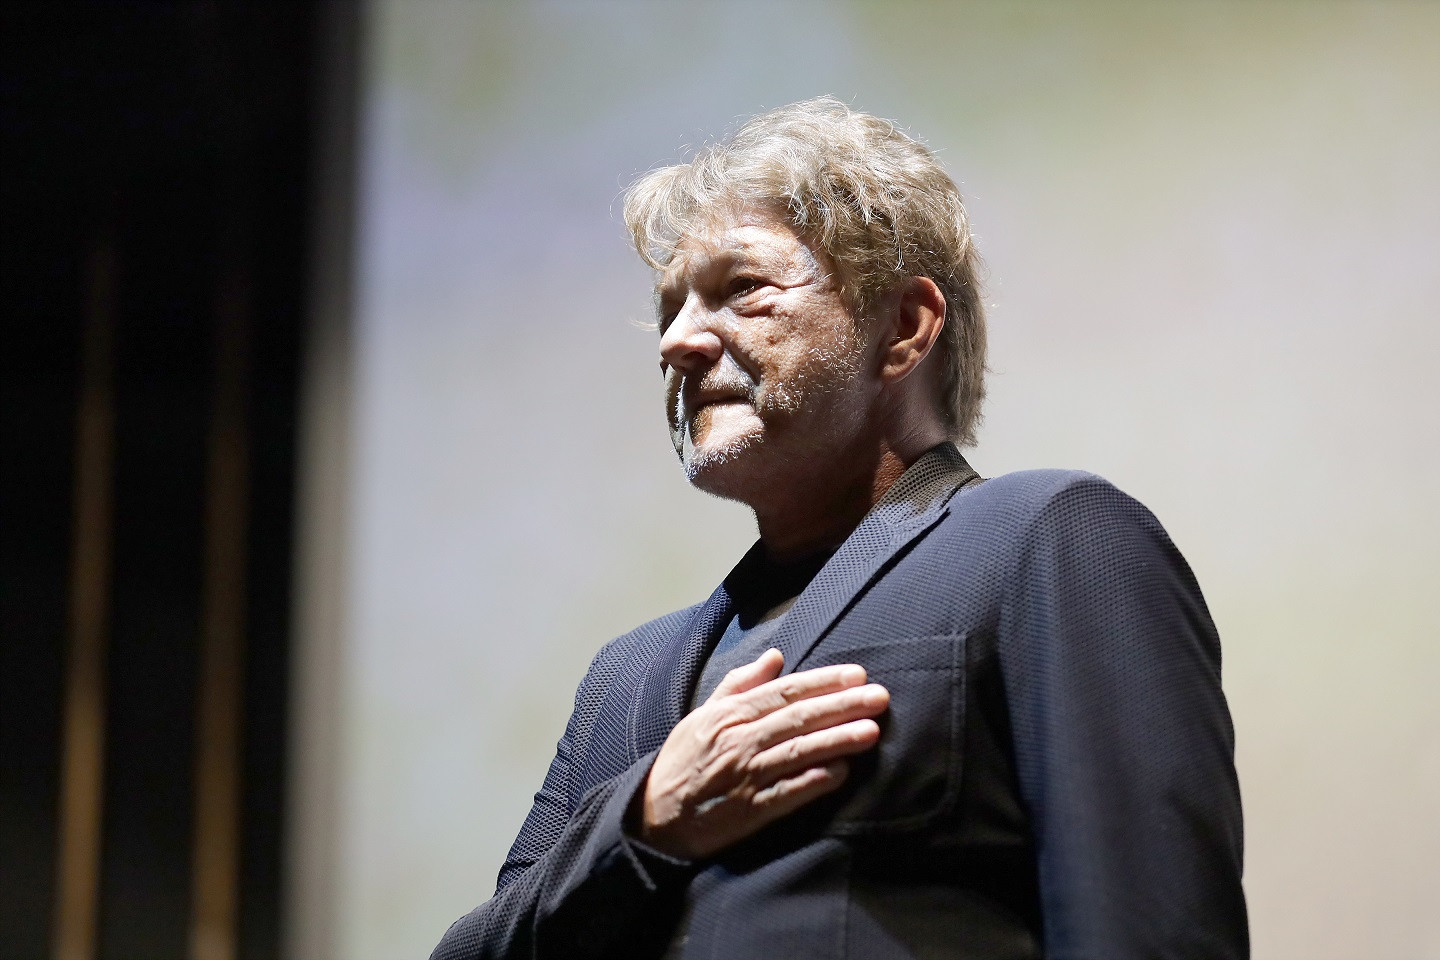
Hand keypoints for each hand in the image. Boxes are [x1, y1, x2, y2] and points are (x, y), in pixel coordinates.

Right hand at [634, 648, 888, 859]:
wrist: (655, 817)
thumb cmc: (684, 762)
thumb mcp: (703, 714)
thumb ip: (741, 684)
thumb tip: (775, 655)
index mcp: (729, 714)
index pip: (784, 692)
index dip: (823, 682)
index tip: (857, 675)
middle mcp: (739, 740)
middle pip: (798, 718)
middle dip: (841, 706)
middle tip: (879, 697)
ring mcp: (745, 776)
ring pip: (798, 752)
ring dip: (837, 740)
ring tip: (871, 731)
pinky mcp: (749, 811)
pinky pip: (787, 793)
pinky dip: (814, 781)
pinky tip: (841, 772)